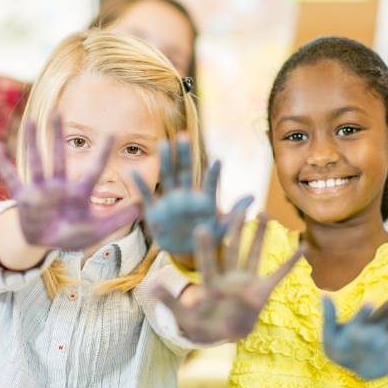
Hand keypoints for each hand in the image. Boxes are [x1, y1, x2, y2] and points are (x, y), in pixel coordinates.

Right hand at [0, 119, 138, 250]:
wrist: (47, 243)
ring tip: (31, 121)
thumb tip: (144, 206)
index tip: (112, 133)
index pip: (93, 170)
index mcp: (79, 192)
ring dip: (32, 143)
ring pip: (36, 162)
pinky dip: (3, 164)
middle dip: (58, 135)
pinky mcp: (24, 198)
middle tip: (59, 111)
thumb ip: (119, 218)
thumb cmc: (73, 234)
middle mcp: (59, 186)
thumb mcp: (98, 229)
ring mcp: (41, 190)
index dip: (102, 153)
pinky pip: (12, 178)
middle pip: (60, 157)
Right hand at [134, 136, 252, 254]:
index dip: (213, 175)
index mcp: (204, 201)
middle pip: (185, 172)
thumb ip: (235, 214)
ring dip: (165, 162)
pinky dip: (141, 186)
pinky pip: (147, 197)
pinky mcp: (155, 212)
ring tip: (164, 144)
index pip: (210, 185)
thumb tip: (253, 197)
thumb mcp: (222, 229)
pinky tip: (134, 172)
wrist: (184, 251)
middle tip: (184, 136)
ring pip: (167, 178)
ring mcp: (169, 202)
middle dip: (185, 155)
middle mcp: (186, 196)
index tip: (218, 162)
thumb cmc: (206, 238)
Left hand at [154, 213, 302, 342]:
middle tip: (237, 207)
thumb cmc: (203, 325)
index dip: (206, 247)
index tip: (203, 226)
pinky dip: (290, 263)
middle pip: (232, 249)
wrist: (223, 334)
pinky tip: (302, 247)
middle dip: (235, 229)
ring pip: (254, 253)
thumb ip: (172, 302)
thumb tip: (151, 286)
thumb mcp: (186, 317)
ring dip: (261, 235)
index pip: (208, 262)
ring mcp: (246, 281)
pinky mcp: (262, 291)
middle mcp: (229, 276)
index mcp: (211, 282)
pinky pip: (278, 274)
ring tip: (265, 213)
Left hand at [322, 297, 387, 379]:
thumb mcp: (331, 332)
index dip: (366, 310)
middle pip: (387, 318)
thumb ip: (330, 316)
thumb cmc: (338, 345)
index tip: (368, 303)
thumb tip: (323, 294)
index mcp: (364, 322)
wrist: (351, 363)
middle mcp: (380, 328)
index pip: (366, 315)